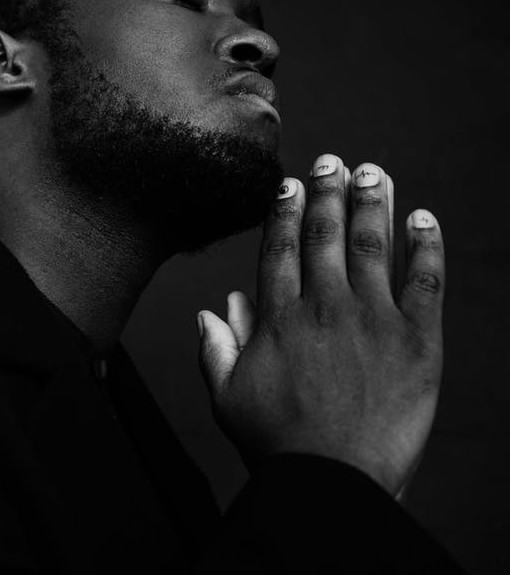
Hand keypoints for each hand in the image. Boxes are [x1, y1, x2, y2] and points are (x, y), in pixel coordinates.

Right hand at [197, 154, 444, 496]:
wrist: (334, 479)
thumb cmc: (277, 443)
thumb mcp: (227, 396)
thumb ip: (216, 348)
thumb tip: (213, 311)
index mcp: (278, 318)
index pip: (280, 248)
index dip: (284, 210)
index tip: (288, 184)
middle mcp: (325, 307)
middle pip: (325, 235)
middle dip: (327, 192)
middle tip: (331, 161)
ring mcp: (374, 320)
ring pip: (373, 246)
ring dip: (373, 203)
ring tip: (372, 172)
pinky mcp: (418, 340)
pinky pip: (427, 281)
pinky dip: (426, 245)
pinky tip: (424, 217)